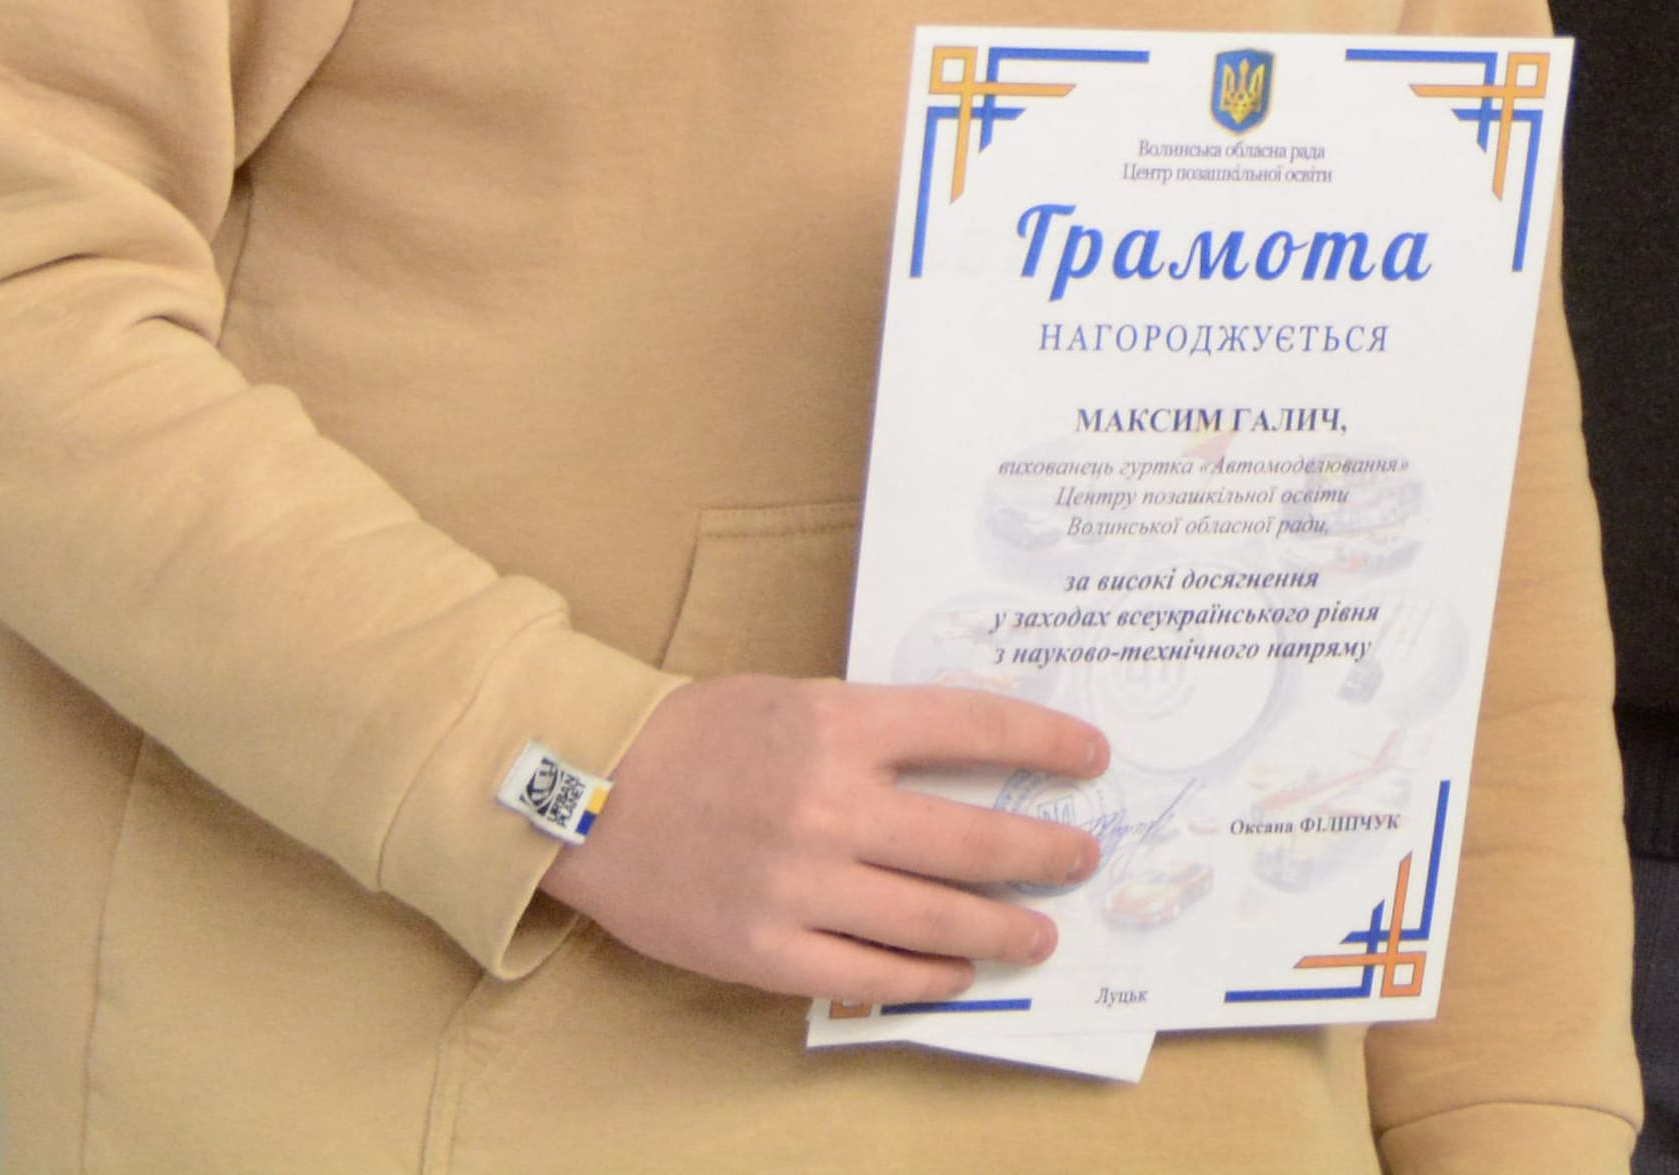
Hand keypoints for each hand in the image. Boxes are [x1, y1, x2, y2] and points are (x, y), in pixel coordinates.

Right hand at [539, 675, 1109, 1003]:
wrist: (587, 788)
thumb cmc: (695, 736)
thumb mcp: (793, 699)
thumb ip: (872, 730)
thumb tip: (966, 761)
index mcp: (839, 723)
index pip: (972, 727)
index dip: (1044, 742)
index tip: (1091, 757)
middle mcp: (829, 804)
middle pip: (971, 838)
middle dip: (1042, 852)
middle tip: (1081, 859)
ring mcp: (799, 884)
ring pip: (933, 918)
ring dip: (1001, 928)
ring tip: (1038, 932)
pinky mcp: (766, 949)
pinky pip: (869, 976)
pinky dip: (924, 979)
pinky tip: (955, 973)